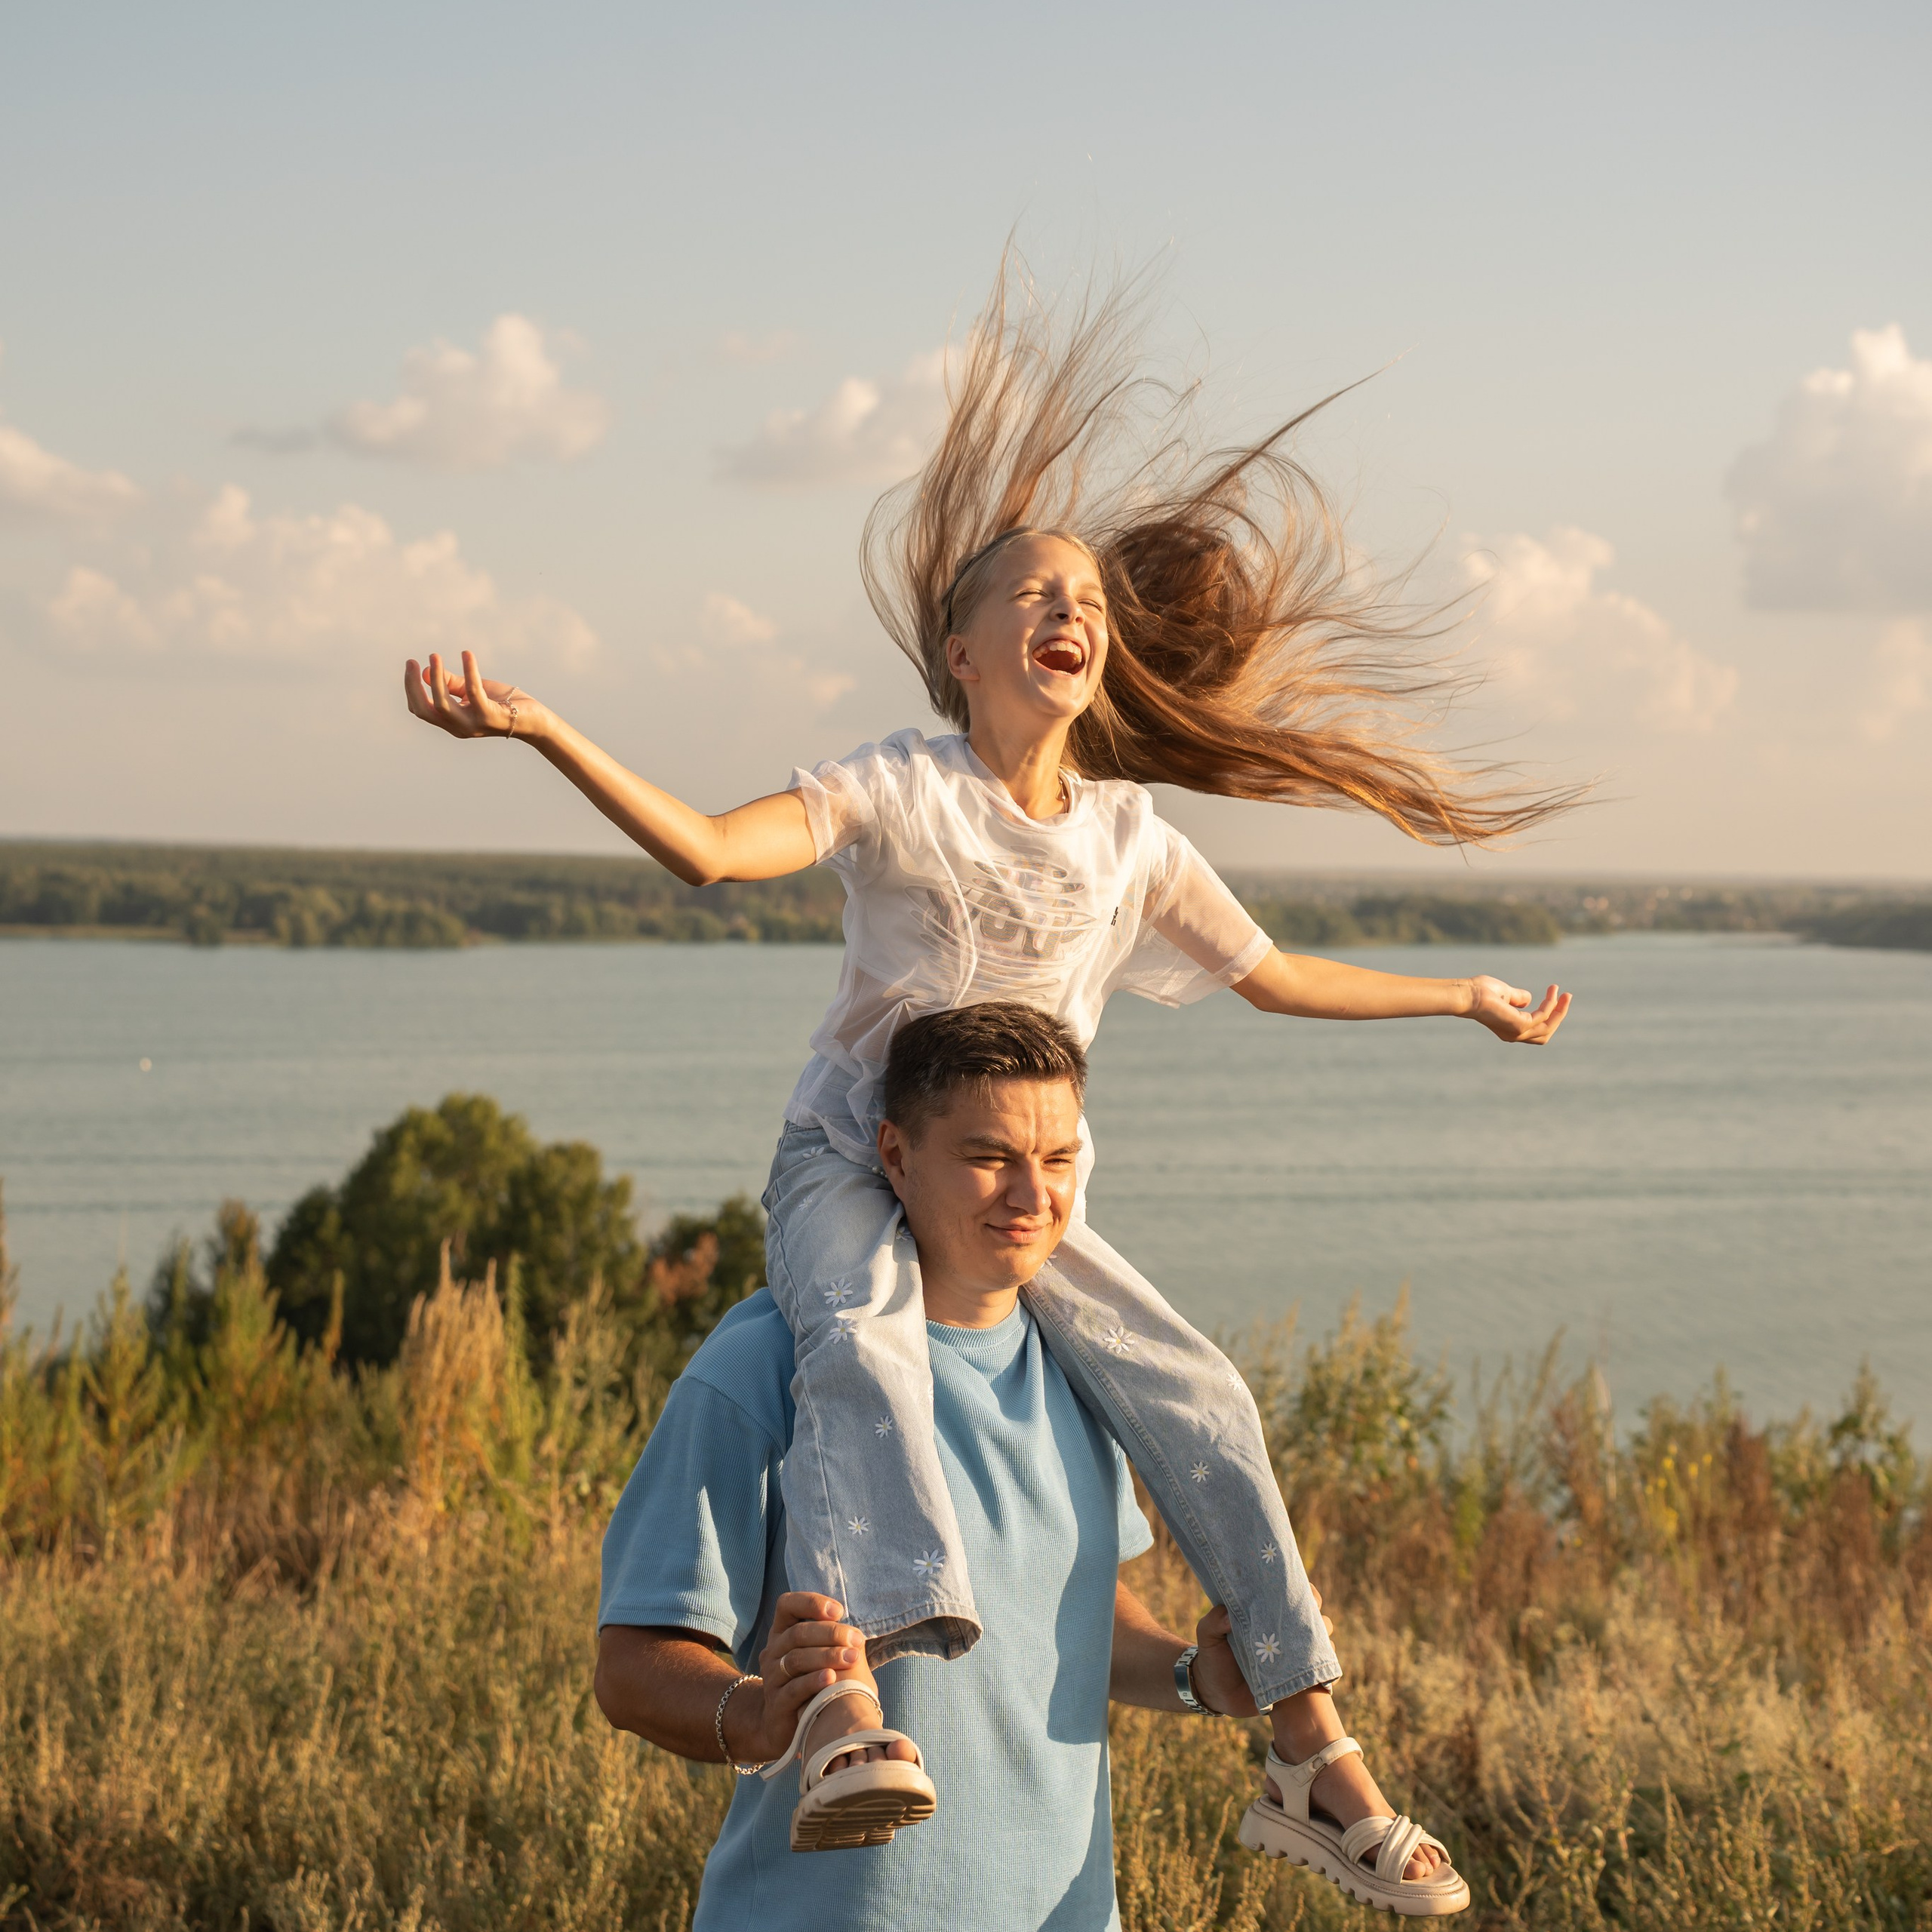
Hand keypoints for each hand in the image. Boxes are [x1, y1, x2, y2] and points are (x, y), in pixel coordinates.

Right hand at [403, 649, 540, 740]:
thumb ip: (451, 683)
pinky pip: (474, 692)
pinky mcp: (489, 716)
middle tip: (412, 661)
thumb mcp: (473, 691)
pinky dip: (469, 671)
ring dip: (435, 678)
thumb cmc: (503, 704)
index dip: (411, 688)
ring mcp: (473, 724)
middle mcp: (459, 728)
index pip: (422, 710)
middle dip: (413, 686)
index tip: (411, 665)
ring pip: (442, 704)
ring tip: (434, 656)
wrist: (535, 720)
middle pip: (425, 710)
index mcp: (452, 723)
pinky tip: (467, 653)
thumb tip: (426, 671)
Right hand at [724, 1592, 875, 1765]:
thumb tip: (857, 1635)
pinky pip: (794, 1688)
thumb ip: (832, 1642)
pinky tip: (832, 1678)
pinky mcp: (776, 1703)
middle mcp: (772, 1651)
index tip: (839, 1611)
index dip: (811, 1603)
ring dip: (827, 1656)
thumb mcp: (818, 1657)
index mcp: (781, 1633)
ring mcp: (771, 1677)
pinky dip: (814, 1681)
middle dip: (830, 1633)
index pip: (786, 1604)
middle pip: (797, 1633)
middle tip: (856, 1639)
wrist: (785, 1725)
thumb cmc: (811, 1683)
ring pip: (796, 1659)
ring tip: (852, 1658)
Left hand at [1189, 1585, 1334, 1717]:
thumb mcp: (1207, 1635)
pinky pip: (1321, 1676)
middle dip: (1318, 1619)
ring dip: (1324, 1646)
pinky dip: (1327, 1675)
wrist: (1216, 1693)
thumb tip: (1228, 1615)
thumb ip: (1213, 1622)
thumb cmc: (1213, 1657)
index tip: (1303, 1593)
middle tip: (1309, 1624)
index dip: (1304, 1592)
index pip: (1294, 1596)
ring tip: (1311, 1652)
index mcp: (1268, 1616)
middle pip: (1316, 1619)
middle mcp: (1286, 1634)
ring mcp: (1293, 1658)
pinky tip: (1322, 1677)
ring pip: (1323, 1646)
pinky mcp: (1297, 1681)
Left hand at [1465, 975, 1570, 1044]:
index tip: (1556, 995)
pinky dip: (1550, 1004)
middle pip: (1546, 1033)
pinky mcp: (1520, 1026)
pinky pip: (1543, 1016)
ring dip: (1560, 1010)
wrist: (1467, 994)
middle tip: (1567, 996)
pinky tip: (1552, 992)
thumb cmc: (1480, 992)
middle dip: (1559, 1015)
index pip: (1536, 1029)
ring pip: (1548, 1027)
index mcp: (1510, 1029)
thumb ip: (1518, 998)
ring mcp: (1517, 1033)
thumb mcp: (1505, 994)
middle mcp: (1514, 1035)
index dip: (1549, 1015)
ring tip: (1566, 994)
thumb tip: (1529, 999)